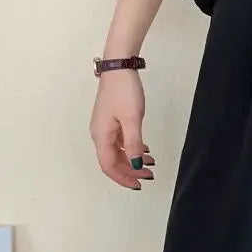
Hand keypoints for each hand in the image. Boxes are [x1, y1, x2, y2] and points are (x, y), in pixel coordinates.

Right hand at [89, 69, 154, 189]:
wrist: (119, 67)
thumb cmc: (124, 91)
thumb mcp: (132, 120)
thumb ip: (133, 144)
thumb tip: (134, 165)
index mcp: (101, 136)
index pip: (109, 166)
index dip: (123, 178)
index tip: (138, 184)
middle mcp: (100, 133)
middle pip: (113, 160)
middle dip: (131, 170)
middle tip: (149, 175)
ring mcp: (105, 126)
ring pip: (118, 151)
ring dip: (133, 159)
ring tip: (151, 163)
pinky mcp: (112, 119)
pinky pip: (120, 141)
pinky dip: (132, 148)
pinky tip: (145, 149)